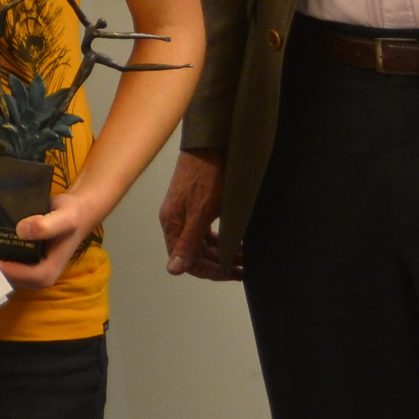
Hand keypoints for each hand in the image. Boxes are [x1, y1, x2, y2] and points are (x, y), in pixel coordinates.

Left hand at [0, 186, 104, 292]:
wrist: (77, 211)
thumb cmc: (73, 216)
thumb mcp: (65, 218)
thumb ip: (47, 226)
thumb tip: (22, 231)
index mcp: (46, 274)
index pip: (15, 276)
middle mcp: (35, 276)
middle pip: (4, 275)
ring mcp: (27, 268)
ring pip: (0, 267)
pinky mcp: (21, 259)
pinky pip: (2, 257)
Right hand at [160, 149, 239, 279]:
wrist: (209, 144)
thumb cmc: (206, 177)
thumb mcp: (201, 213)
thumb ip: (188, 243)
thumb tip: (173, 271)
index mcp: (173, 226)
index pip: (189, 261)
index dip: (212, 271)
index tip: (234, 273)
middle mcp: (176, 222)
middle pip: (196, 254)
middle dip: (221, 263)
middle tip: (245, 267)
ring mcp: (185, 213)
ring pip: (203, 243)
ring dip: (223, 252)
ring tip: (245, 255)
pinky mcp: (194, 205)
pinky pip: (206, 231)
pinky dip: (221, 239)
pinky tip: (236, 239)